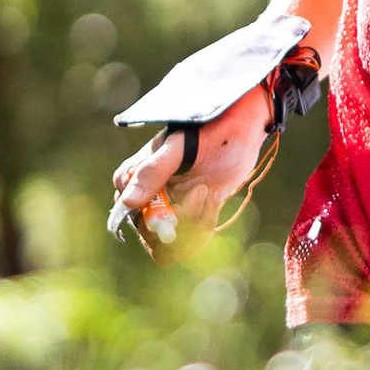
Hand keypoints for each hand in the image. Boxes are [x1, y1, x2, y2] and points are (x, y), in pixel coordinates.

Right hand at [109, 82, 273, 255]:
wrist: (242, 129)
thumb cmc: (207, 129)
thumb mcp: (179, 147)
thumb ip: (153, 172)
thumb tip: (128, 203)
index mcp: (137, 174)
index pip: (127, 210)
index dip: (150, 214)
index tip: (179, 194)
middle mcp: (149, 194)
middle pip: (149, 232)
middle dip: (179, 219)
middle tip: (202, 191)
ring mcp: (170, 206)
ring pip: (170, 241)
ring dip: (195, 222)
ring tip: (209, 194)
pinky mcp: (191, 214)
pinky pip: (189, 239)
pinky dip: (204, 225)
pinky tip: (214, 200)